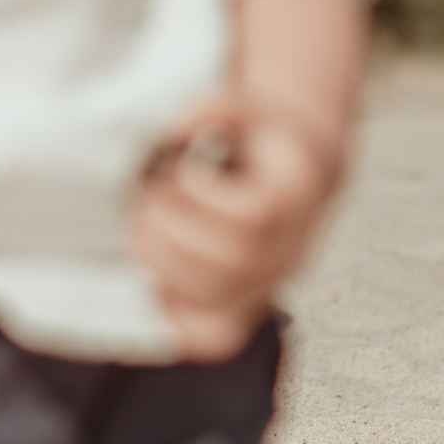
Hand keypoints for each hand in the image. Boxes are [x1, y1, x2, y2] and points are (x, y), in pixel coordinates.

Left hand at [131, 92, 344, 361]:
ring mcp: (267, 285)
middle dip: (170, 229)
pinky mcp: (244, 309)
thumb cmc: (263, 136)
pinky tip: (153, 271)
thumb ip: (213, 105)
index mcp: (293, 199)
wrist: (299, 174)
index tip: (179, 168)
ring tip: (144, 225)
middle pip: (230, 265)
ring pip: (215, 302)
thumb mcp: (247, 105)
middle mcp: (288, 251)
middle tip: (147, 197)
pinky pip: (211, 338)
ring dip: (161, 263)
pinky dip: (173, 315)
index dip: (201, 194)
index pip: (252, 217)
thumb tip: (172, 130)